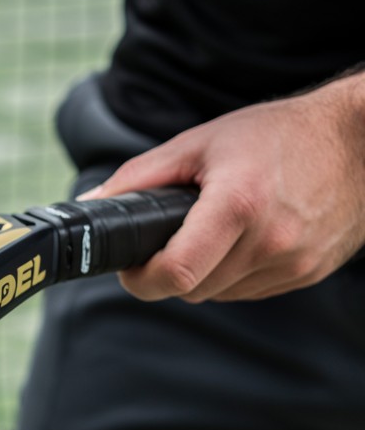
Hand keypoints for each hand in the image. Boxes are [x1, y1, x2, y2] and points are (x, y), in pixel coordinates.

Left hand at [80, 74, 364, 301]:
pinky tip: (238, 239)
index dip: (140, 279)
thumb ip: (140, 177)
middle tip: (161, 241)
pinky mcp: (307, 274)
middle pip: (190, 289)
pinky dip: (231, 274)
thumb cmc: (277, 135)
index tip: (130, 266)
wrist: (357, 142)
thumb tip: (91, 202)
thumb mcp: (199, 143)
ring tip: (205, 231)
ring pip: (218, 294)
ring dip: (199, 274)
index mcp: (238, 205)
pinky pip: (248, 291)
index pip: (176, 274)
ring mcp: (293, 263)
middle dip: (165, 273)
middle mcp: (270, 242)